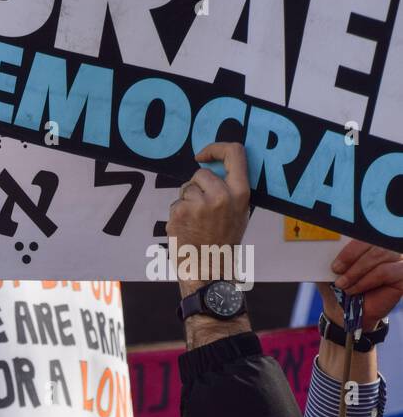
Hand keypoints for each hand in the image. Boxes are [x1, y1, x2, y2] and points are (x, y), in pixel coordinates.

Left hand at [166, 142, 250, 292]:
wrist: (209, 268)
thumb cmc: (224, 241)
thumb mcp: (240, 212)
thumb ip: (231, 189)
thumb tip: (217, 166)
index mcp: (240, 193)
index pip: (234, 153)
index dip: (216, 148)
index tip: (203, 154)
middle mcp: (221, 196)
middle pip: (201, 173)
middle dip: (197, 186)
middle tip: (202, 209)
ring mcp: (198, 204)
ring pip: (186, 189)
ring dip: (186, 202)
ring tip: (196, 222)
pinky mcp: (180, 212)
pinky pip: (175, 204)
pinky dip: (178, 214)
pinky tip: (186, 229)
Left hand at [325, 239, 402, 330]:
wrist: (344, 310)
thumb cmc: (338, 285)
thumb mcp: (331, 267)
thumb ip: (331, 251)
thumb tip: (324, 239)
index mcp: (371, 239)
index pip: (366, 231)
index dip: (350, 246)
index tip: (334, 263)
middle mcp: (388, 246)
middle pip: (373, 241)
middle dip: (351, 258)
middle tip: (336, 272)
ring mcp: (399, 259)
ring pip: (378, 256)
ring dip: (356, 272)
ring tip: (343, 285)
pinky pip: (385, 272)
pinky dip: (365, 281)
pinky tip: (354, 290)